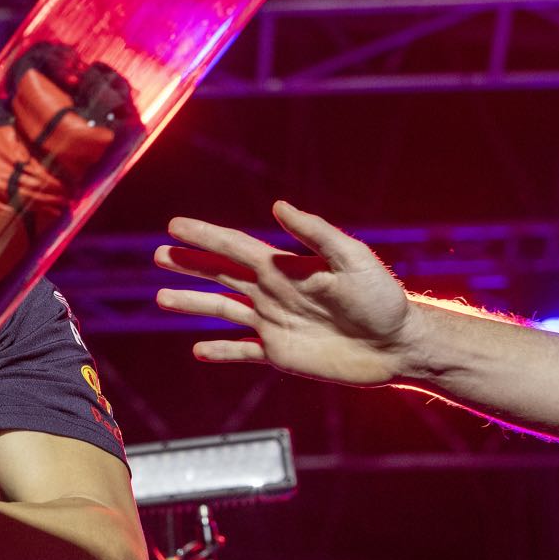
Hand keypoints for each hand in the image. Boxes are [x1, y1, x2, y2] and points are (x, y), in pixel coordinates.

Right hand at [154, 201, 415, 386]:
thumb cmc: (382, 298)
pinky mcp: (280, 353)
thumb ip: (316, 234)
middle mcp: (273, 292)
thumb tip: (278, 206)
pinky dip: (220, 350)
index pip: (235, 248)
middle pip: (220, 275)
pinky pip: (242, 351)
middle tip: (159, 255)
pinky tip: (198, 350)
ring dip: (192, 304)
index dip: (204, 237)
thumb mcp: (352, 259)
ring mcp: (273, 323)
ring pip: (222, 310)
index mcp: (285, 268)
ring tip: (162, 297)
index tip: (174, 226)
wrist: (399, 345)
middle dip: (189, 264)